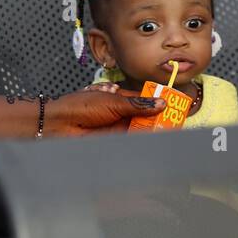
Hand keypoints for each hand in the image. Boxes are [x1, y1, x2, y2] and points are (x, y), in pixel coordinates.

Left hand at [46, 90, 163, 135]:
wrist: (62, 125)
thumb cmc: (81, 106)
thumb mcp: (113, 101)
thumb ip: (138, 104)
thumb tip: (160, 102)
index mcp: (119, 97)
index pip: (144, 99)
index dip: (158, 101)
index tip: (173, 103)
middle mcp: (121, 112)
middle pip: (145, 115)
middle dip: (159, 117)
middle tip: (175, 118)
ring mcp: (119, 126)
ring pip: (142, 128)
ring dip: (154, 128)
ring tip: (170, 128)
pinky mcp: (116, 140)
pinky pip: (135, 139)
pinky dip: (145, 138)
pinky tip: (155, 137)